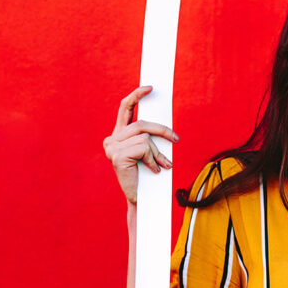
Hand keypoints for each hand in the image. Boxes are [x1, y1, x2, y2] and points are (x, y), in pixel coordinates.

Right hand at [103, 86, 178, 203]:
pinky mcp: (117, 156)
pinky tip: (153, 170)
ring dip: (158, 153)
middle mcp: (111, 139)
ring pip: (145, 138)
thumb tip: (165, 127)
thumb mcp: (149, 152)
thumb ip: (150, 138)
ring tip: (161, 166)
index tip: (150, 87)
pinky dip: (153, 159)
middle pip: (142, 124)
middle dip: (162, 130)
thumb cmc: (147, 177)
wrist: (141, 200)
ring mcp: (112, 148)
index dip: (136, 96)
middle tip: (176, 140)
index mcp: (118, 136)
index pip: (125, 108)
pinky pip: (144, 148)